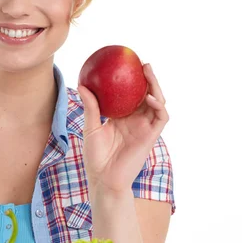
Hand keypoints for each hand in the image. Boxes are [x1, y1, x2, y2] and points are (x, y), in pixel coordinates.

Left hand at [77, 63, 168, 193]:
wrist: (103, 179)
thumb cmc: (95, 156)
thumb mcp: (91, 128)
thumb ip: (91, 107)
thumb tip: (82, 85)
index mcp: (123, 117)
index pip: (132, 95)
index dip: (133, 80)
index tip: (128, 63)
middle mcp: (137, 121)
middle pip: (148, 95)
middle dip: (149, 79)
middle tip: (142, 63)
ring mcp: (145, 128)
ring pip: (158, 103)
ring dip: (156, 87)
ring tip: (148, 73)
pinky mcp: (151, 137)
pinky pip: (161, 118)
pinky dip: (158, 106)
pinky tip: (149, 97)